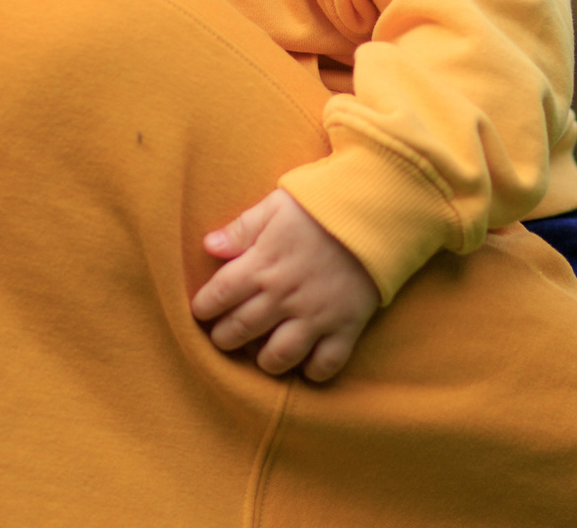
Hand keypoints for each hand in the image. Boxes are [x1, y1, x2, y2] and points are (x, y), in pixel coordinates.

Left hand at [190, 189, 380, 382]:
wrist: (374, 211)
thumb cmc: (320, 206)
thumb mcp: (275, 206)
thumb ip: (241, 229)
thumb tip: (208, 246)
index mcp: (262, 264)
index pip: (218, 295)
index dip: (203, 307)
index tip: (201, 312)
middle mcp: (284, 296)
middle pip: (241, 330)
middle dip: (224, 338)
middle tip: (223, 336)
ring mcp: (315, 315)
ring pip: (278, 356)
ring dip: (263, 361)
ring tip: (260, 353)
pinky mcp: (346, 326)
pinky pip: (325, 364)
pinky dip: (312, 371)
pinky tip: (304, 364)